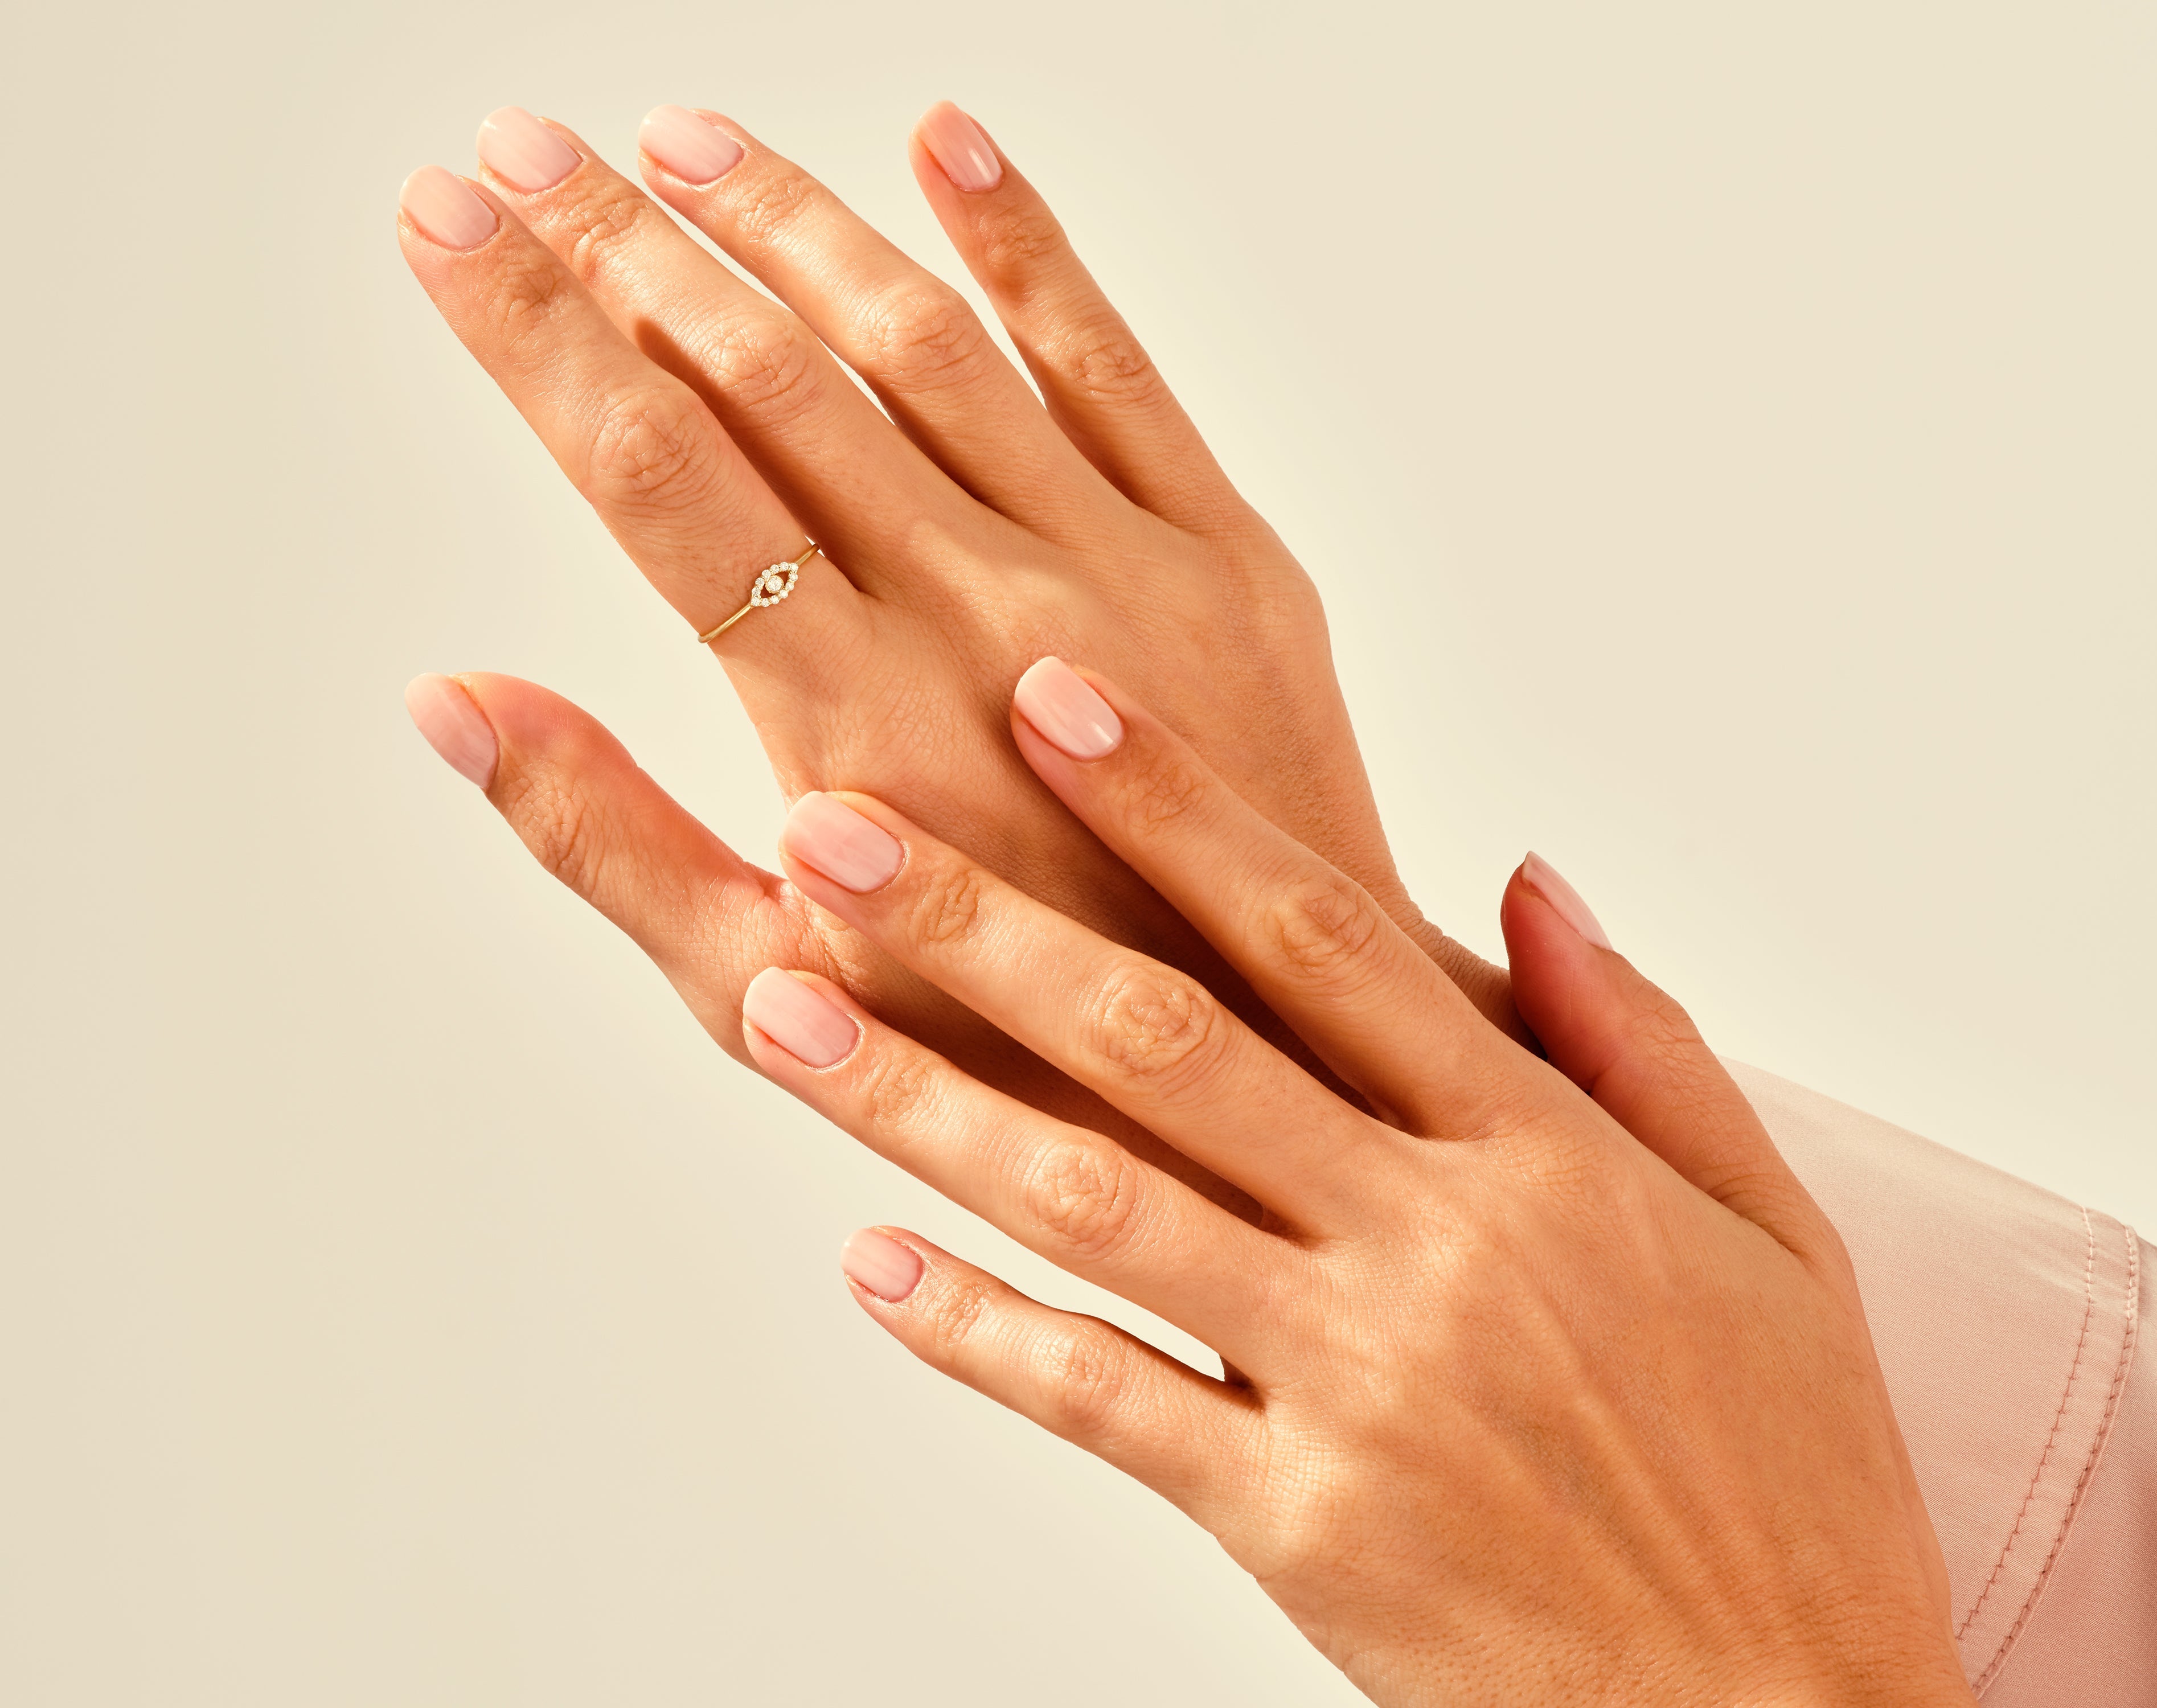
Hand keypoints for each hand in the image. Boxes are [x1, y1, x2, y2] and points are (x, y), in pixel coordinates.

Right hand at [398, 105, 1511, 1204]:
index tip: (444, 219)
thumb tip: (454, 700)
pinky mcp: (1232, 558)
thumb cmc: (1018, 1051)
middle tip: (518, 145)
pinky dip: (1026, 245)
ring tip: (676, 138)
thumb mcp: (778, 997)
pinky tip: (945, 140)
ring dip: (791, 222)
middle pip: (767, 381)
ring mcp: (1123, 573)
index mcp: (853, 729)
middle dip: (623, 245)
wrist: (1290, 1062)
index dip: (532, 330)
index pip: (654, 477)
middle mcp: (984, 621)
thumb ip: (611, 842)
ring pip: (925, 345)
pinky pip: (1115, 363)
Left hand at [729, 659, 1968, 1706]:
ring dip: (922, 1104)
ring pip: (1101, 1208)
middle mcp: (1437, 1246)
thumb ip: (1642, 1039)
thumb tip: (1524, 881)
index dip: (1177, 803)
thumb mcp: (1773, 1230)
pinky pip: (1106, 1406)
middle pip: (1171, 1046)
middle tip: (832, 828)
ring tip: (779, 1012)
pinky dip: (979, 1333)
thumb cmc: (1785, 1475)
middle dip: (985, 924)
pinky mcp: (1303, 1527)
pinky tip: (866, 1262)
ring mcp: (1358, 1388)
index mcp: (1547, 1153)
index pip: (1324, 933)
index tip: (1053, 698)